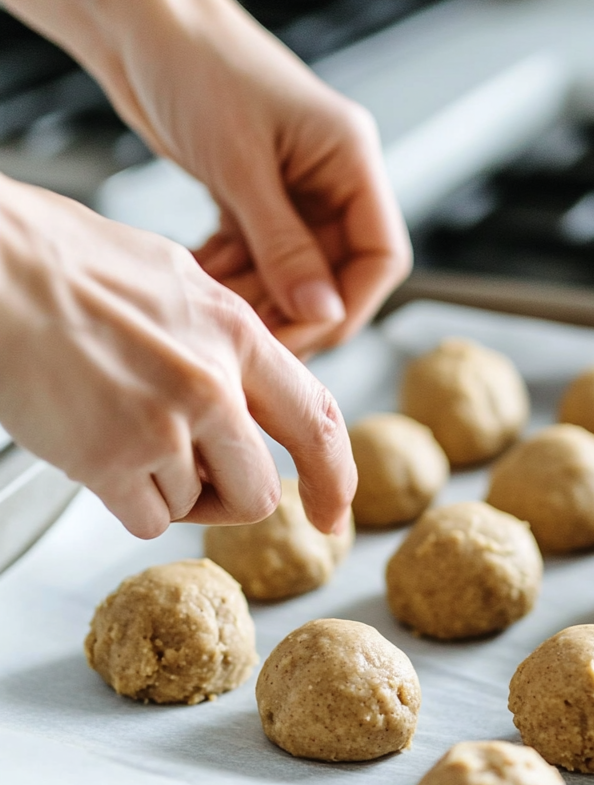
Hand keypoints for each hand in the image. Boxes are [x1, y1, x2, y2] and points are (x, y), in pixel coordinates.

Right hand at [0, 174, 356, 538]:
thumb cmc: (67, 264)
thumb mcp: (176, 280)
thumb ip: (225, 341)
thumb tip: (252, 385)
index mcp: (236, 333)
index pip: (316, 419)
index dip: (335, 477)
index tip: (332, 513)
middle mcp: (211, 384)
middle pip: (260, 491)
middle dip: (231, 497)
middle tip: (197, 479)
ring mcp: (162, 425)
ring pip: (197, 507)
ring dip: (167, 490)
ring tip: (122, 432)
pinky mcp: (110, 461)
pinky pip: (147, 520)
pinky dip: (127, 502)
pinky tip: (98, 450)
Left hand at [98, 0, 412, 357]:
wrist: (134, 19)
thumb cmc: (193, 65)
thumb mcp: (240, 166)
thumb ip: (284, 246)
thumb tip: (324, 315)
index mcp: (351, 159)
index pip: (380, 256)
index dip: (347, 305)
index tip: (301, 335)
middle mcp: (330, 176)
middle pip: (335, 272)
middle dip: (292, 309)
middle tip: (244, 339)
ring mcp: (291, 186)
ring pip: (292, 271)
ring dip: (256, 297)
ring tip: (210, 310)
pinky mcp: (251, 192)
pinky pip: (256, 255)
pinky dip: (231, 275)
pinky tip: (198, 281)